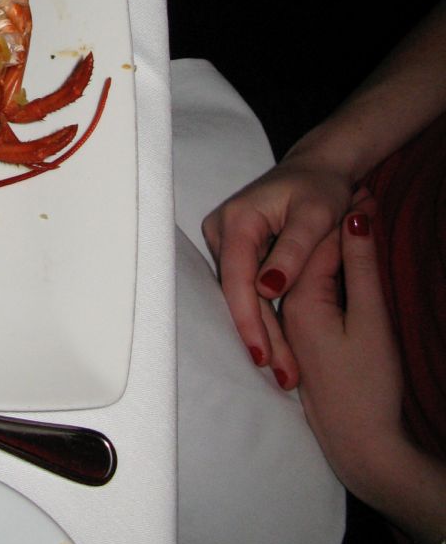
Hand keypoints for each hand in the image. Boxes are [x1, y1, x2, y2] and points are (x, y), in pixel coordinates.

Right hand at [201, 157, 352, 383]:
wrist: (319, 168)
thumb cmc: (322, 188)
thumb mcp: (317, 217)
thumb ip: (294, 252)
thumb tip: (267, 289)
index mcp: (238, 220)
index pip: (237, 279)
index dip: (249, 320)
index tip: (263, 356)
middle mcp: (222, 230)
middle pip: (236, 292)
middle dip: (259, 334)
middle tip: (283, 375)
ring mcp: (225, 240)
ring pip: (240, 294)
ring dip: (261, 329)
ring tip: (285, 369)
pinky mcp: (235, 249)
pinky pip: (245, 287)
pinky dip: (263, 314)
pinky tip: (278, 343)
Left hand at [280, 199, 409, 489]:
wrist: (364, 445)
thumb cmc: (369, 386)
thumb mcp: (372, 321)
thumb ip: (361, 268)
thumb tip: (356, 220)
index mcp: (300, 299)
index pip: (320, 245)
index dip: (347, 218)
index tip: (367, 191)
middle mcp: (288, 308)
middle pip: (311, 255)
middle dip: (338, 229)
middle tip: (368, 197)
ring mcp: (295, 324)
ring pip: (312, 272)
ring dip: (336, 249)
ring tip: (363, 218)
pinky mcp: (306, 337)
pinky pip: (315, 290)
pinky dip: (332, 272)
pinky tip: (350, 263)